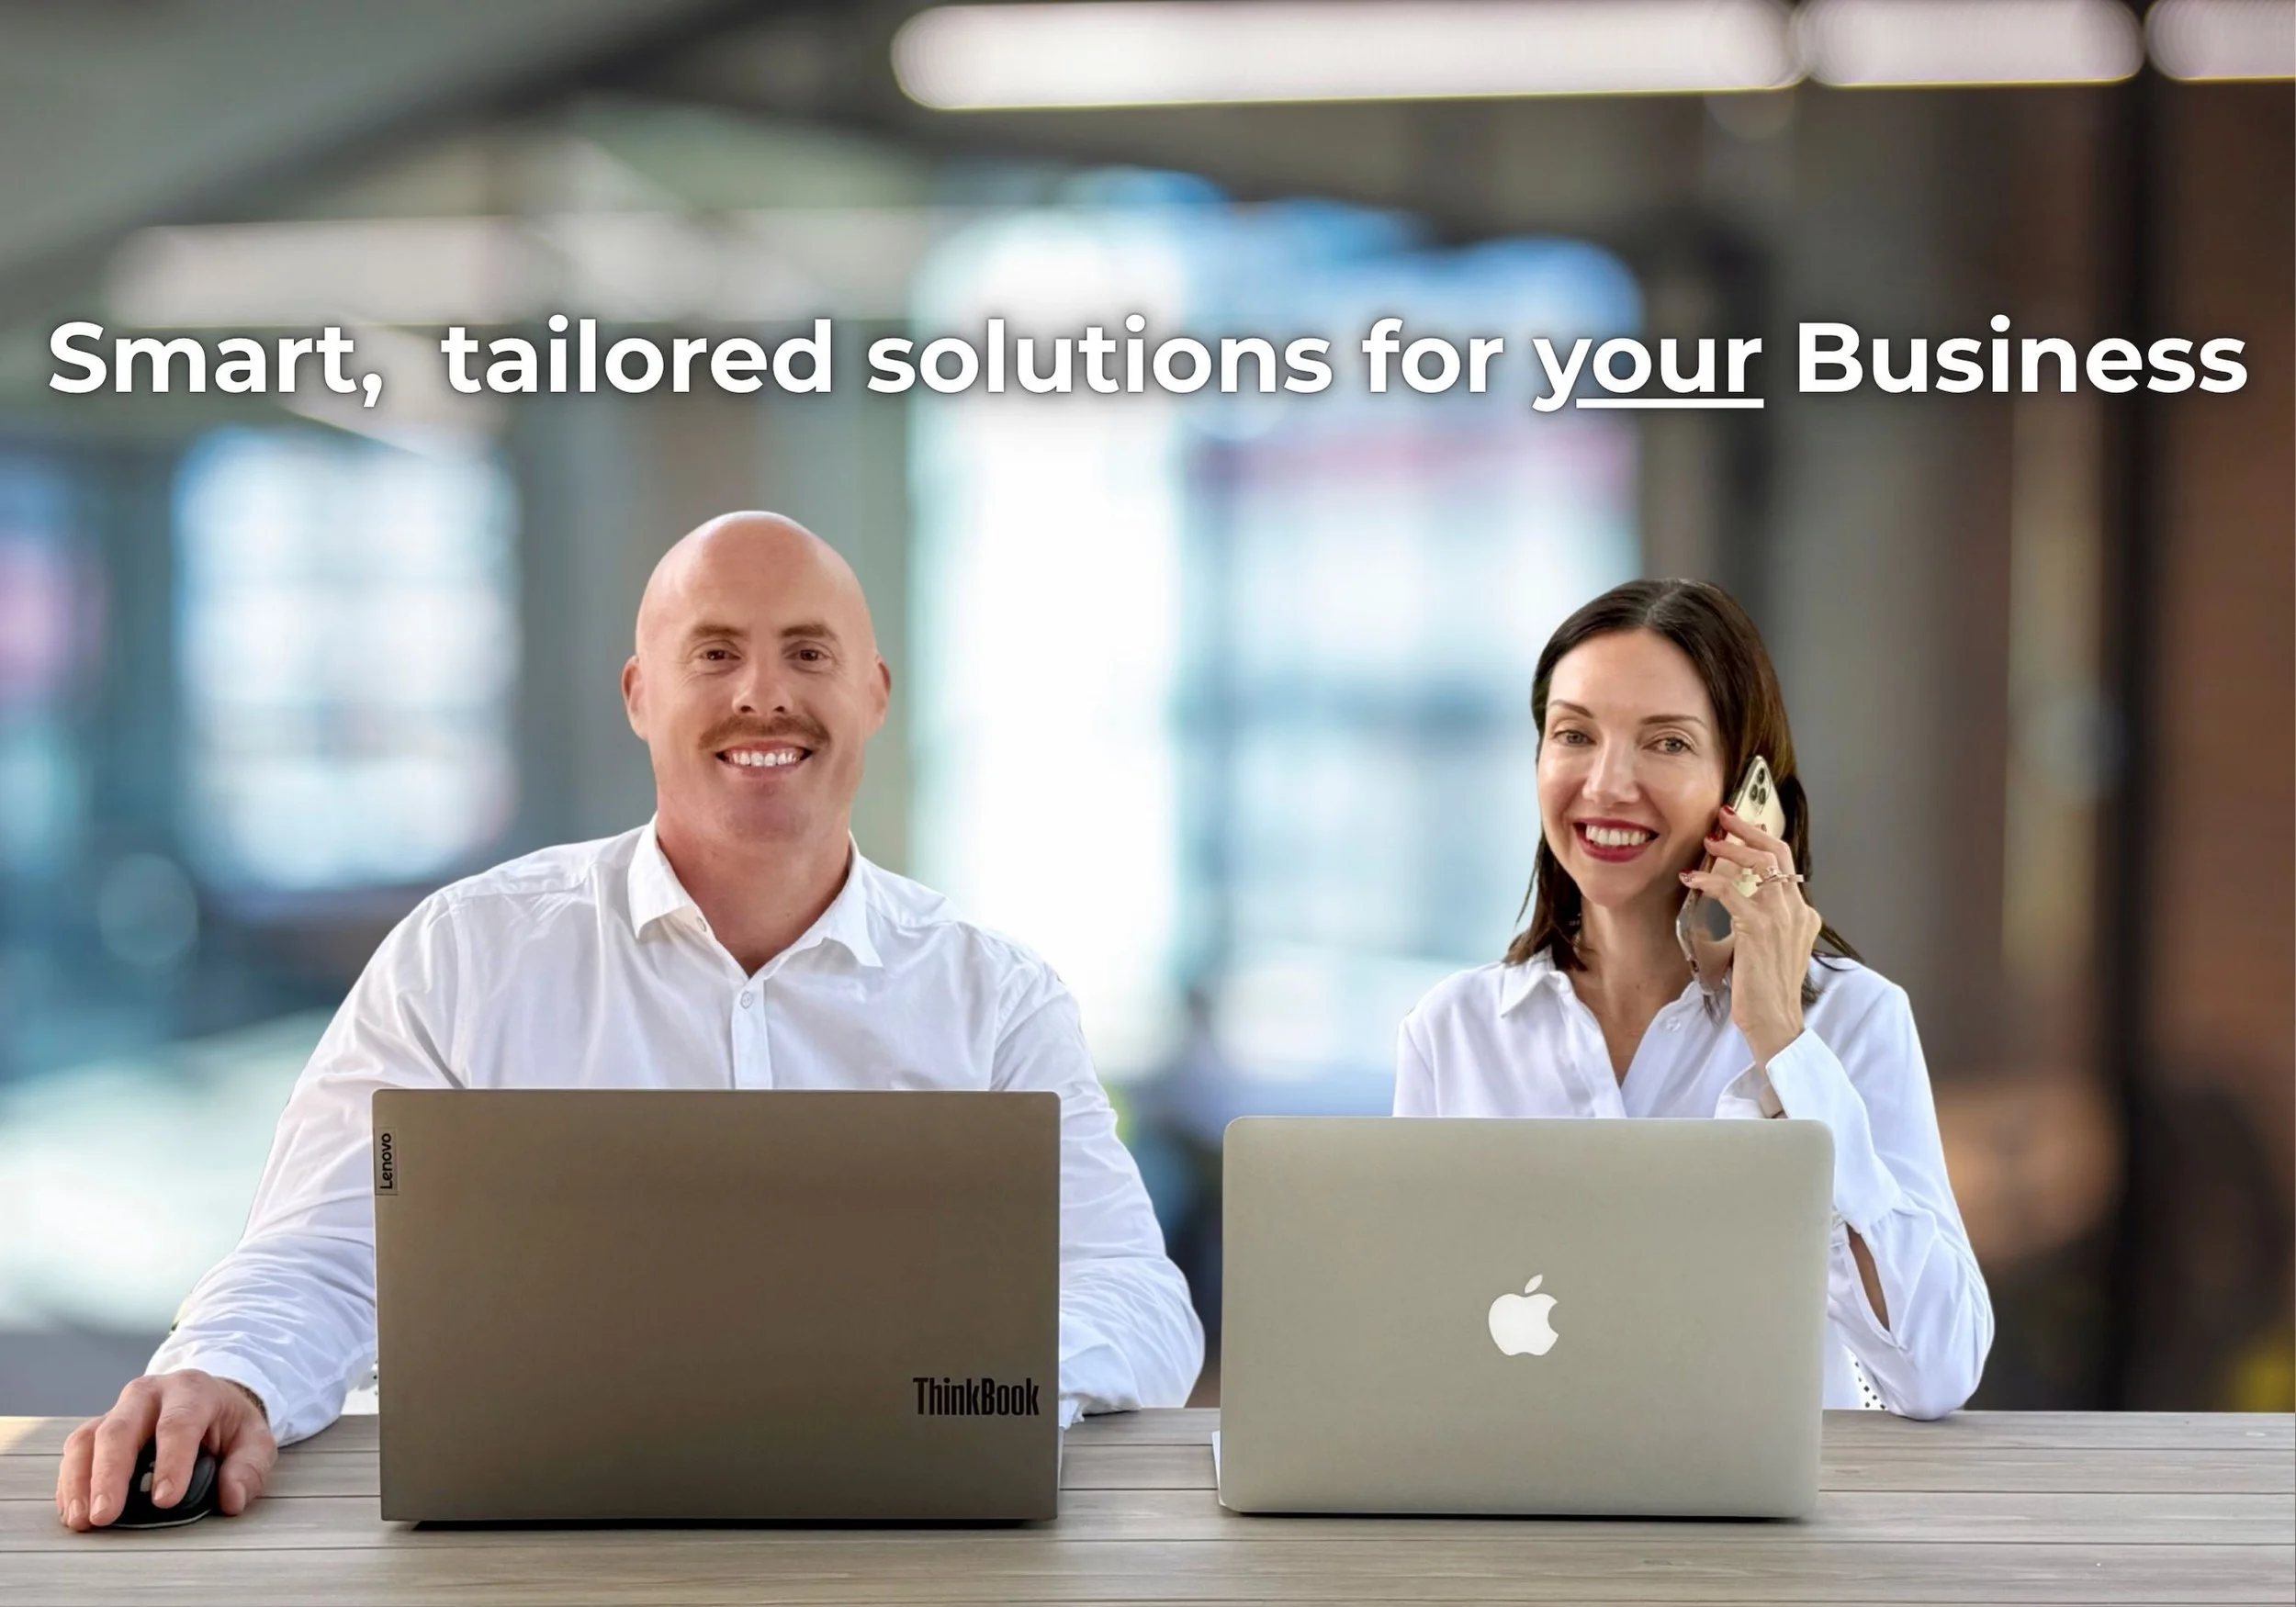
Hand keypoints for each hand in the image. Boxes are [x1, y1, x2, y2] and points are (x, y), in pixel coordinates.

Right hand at [55, 1369, 274, 1530]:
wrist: (209, 1401)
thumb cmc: (229, 1423)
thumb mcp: (254, 1439)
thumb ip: (248, 1467)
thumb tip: (231, 1498)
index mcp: (193, 1391)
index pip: (178, 1423)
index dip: (171, 1462)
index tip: (164, 1501)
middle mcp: (149, 1394)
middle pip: (121, 1428)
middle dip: (110, 1474)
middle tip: (105, 1515)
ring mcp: (119, 1410)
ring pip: (88, 1438)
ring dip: (80, 1481)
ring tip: (82, 1520)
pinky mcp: (98, 1429)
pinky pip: (75, 1452)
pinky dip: (71, 1484)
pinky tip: (74, 1511)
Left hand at [1679, 803, 1823, 1066]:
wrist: (1775, 1021)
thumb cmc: (1766, 991)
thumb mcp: (1771, 949)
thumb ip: (1763, 924)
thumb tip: (1741, 906)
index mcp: (1803, 915)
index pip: (1786, 865)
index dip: (1762, 842)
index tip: (1740, 830)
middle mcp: (1798, 910)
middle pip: (1778, 853)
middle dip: (1750, 829)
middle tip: (1725, 815)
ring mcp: (1782, 917)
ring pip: (1760, 864)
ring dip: (1730, 848)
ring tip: (1708, 842)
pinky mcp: (1758, 928)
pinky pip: (1731, 891)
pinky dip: (1708, 881)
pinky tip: (1691, 879)